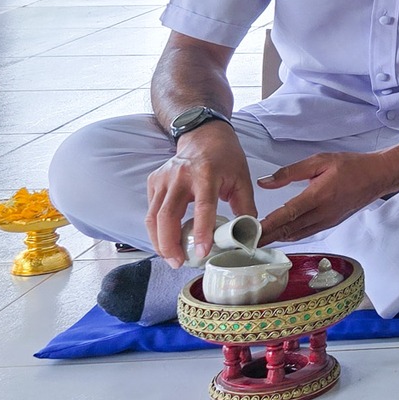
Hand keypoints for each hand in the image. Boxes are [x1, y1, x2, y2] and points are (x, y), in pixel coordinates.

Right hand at [146, 121, 254, 265]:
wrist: (204, 136)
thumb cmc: (226, 158)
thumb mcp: (242, 179)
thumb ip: (246, 207)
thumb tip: (248, 234)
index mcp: (207, 174)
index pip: (203, 206)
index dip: (202, 231)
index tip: (202, 253)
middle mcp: (180, 176)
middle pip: (167, 215)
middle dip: (169, 244)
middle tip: (179, 263)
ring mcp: (163, 178)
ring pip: (153, 217)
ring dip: (159, 241)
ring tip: (171, 258)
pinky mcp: (153, 182)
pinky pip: (150, 211)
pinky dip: (156, 230)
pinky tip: (166, 242)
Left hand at [259, 151, 398, 244]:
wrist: (378, 176)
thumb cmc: (351, 165)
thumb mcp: (320, 160)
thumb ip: (290, 172)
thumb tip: (265, 182)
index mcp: (318, 195)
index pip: (287, 214)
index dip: (267, 225)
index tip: (249, 232)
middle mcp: (322, 212)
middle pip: (288, 230)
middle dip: (266, 237)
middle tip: (244, 242)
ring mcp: (327, 221)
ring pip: (296, 234)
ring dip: (276, 238)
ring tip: (256, 240)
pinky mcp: (330, 223)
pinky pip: (305, 232)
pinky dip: (289, 235)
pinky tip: (279, 234)